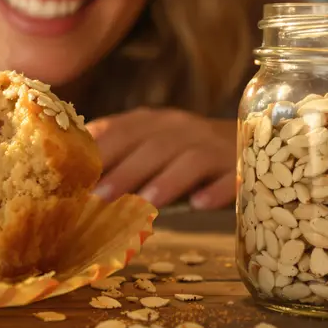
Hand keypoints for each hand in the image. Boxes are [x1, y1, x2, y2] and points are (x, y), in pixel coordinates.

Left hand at [86, 108, 235, 209]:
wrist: (253, 141)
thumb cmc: (186, 154)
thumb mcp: (150, 147)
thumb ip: (118, 157)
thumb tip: (74, 183)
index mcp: (153, 123)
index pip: (121, 129)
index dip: (98, 150)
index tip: (74, 175)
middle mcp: (182, 129)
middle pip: (152, 145)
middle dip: (124, 170)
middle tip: (100, 196)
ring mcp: (214, 145)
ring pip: (189, 159)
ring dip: (165, 181)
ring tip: (144, 203)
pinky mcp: (242, 165)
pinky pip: (230, 175)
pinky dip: (216, 189)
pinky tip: (199, 204)